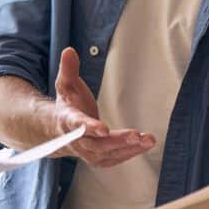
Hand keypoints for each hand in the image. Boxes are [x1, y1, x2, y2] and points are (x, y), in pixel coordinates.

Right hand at [51, 47, 155, 167]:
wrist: (59, 131)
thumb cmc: (68, 105)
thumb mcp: (65, 84)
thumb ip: (68, 69)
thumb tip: (69, 50)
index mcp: (68, 121)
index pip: (77, 126)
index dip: (90, 128)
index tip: (103, 129)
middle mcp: (77, 141)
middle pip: (97, 144)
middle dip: (118, 140)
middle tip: (136, 135)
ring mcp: (88, 152)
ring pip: (108, 153)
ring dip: (129, 148)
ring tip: (149, 140)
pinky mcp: (99, 157)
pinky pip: (114, 158)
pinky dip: (130, 153)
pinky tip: (145, 145)